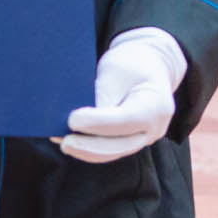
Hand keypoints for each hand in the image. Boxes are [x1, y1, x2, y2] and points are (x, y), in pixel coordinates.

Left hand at [58, 40, 175, 164]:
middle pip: (120, 145)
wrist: (148, 67)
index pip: (125, 120)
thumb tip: (77, 120)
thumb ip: (102, 96)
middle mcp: (154, 128)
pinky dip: (89, 148)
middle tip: (64, 141)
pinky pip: (110, 150)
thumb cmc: (131, 64)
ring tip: (62, 142)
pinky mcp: (131, 142)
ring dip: (86, 150)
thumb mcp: (116, 71)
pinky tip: (69, 142)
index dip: (98, 123)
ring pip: (113, 152)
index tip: (73, 120)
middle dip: (89, 145)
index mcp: (156, 105)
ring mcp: (144, 139)